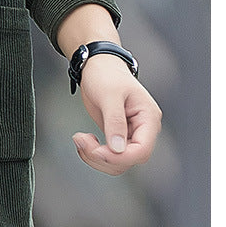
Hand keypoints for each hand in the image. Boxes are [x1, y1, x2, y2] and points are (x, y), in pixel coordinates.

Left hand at [72, 53, 161, 175]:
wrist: (96, 65)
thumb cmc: (105, 74)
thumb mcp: (109, 94)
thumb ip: (115, 121)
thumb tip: (118, 149)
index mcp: (148, 118)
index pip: (142, 150)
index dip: (120, 156)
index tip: (96, 150)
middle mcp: (143, 130)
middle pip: (129, 160)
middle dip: (103, 157)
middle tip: (79, 139)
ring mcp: (130, 134)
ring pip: (118, 161)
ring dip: (96, 157)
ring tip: (78, 139)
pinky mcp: (116, 135)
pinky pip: (109, 155)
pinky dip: (94, 153)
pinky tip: (82, 139)